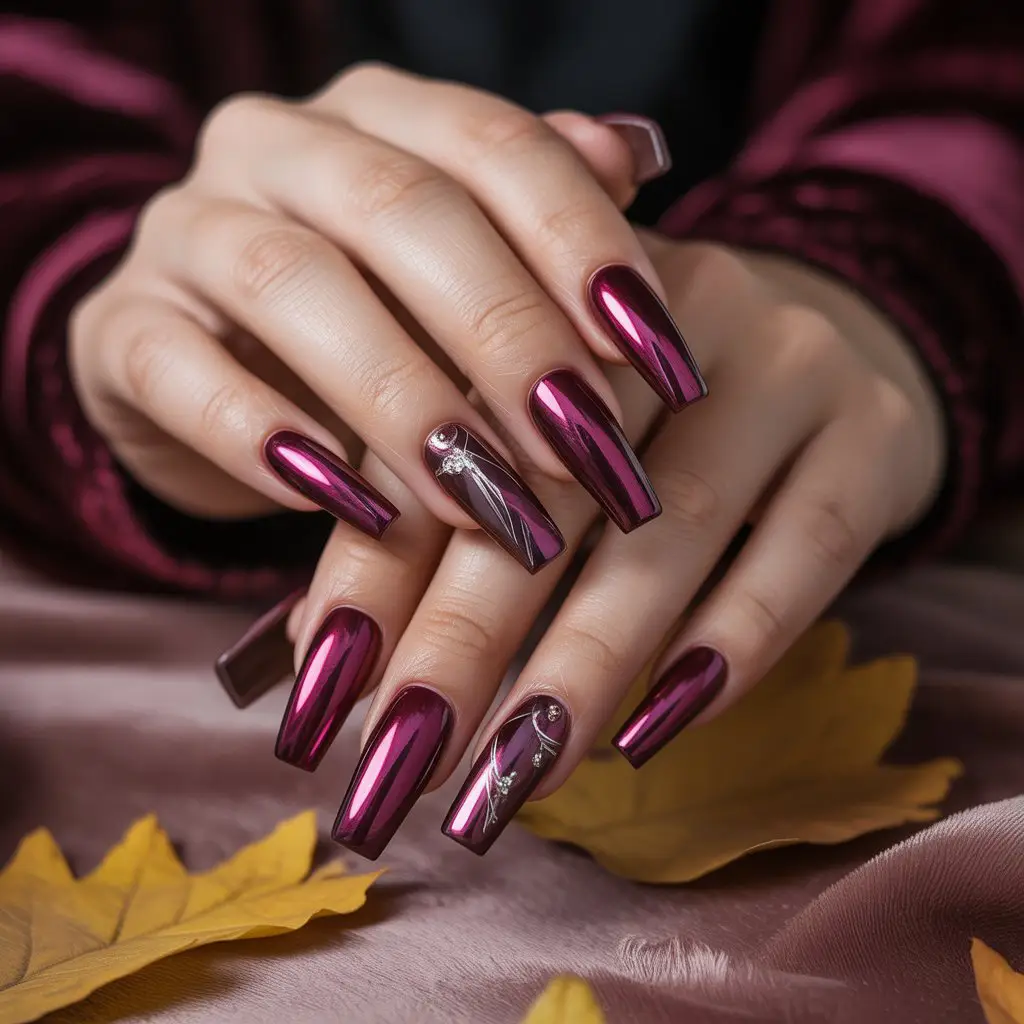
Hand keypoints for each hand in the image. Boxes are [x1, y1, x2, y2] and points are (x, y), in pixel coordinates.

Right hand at [70, 64, 702, 572]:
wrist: (216, 375)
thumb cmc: (371, 328)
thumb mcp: (460, 279)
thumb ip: (539, 224)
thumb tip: (637, 158)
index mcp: (377, 118)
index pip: (494, 145)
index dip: (585, 243)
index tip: (658, 356)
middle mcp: (277, 148)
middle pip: (404, 214)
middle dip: (509, 339)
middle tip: (586, 450)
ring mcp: (186, 231)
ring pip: (296, 286)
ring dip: (406, 403)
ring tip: (486, 502)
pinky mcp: (123, 330)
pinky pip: (185, 373)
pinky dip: (269, 441)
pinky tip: (351, 507)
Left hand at [283, 234, 944, 858]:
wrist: (833, 340)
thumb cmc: (647, 409)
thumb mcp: (544, 424)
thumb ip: (442, 510)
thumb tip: (324, 653)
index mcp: (553, 294)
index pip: (445, 438)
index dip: (373, 570)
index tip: (319, 699)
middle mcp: (662, 316)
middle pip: (550, 486)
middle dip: (464, 638)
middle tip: (401, 762)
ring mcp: (783, 365)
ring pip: (670, 530)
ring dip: (582, 666)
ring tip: (509, 782)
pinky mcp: (871, 433)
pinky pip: (803, 550)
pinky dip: (728, 647)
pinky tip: (652, 733)